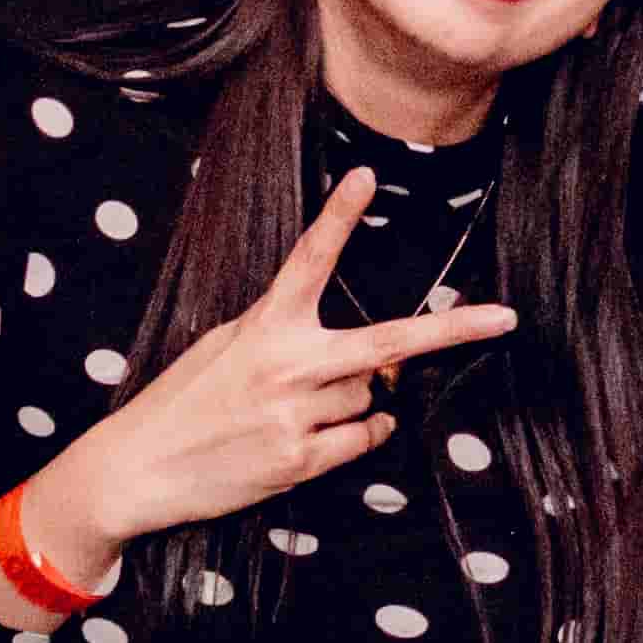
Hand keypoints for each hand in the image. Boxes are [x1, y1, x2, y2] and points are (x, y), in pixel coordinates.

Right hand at [30, 172, 515, 555]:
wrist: (137, 468)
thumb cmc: (185, 400)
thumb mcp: (224, 346)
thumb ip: (286, 335)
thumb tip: (363, 357)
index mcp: (264, 325)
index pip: (309, 259)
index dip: (339, 215)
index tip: (365, 175)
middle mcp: (286, 365)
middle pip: (388, 343)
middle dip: (452, 331)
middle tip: (504, 319)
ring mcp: (296, 415)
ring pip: (371, 397)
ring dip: (355, 399)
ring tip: (299, 408)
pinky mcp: (299, 461)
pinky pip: (363, 440)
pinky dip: (360, 436)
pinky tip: (320, 436)